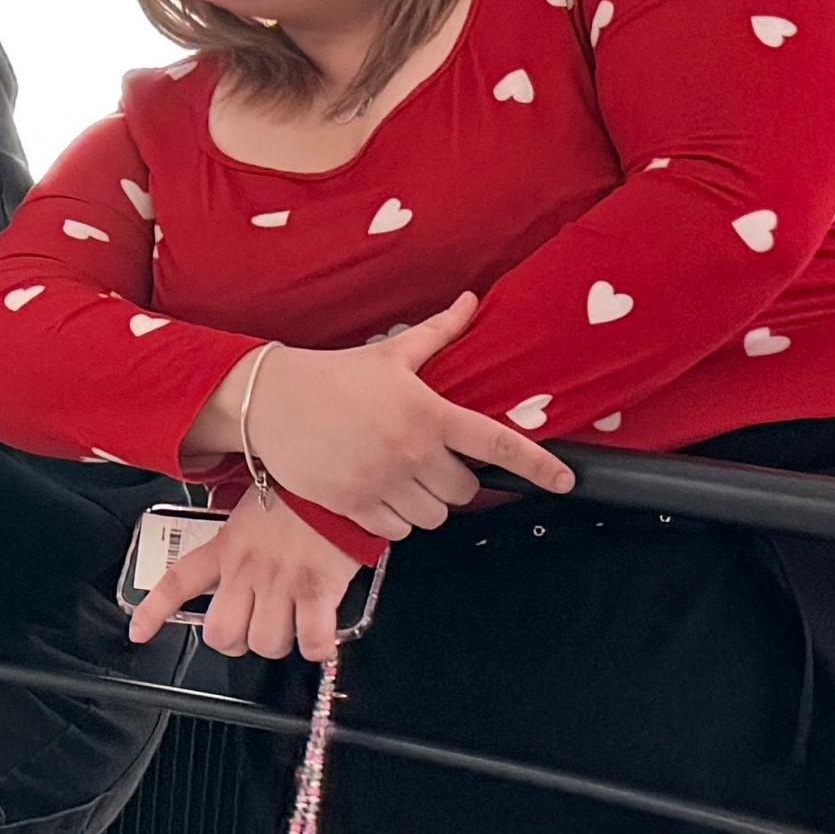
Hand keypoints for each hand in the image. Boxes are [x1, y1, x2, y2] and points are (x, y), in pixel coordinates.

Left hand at [130, 482, 361, 661]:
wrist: (339, 472)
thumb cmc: (302, 488)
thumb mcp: (253, 503)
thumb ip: (238, 530)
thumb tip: (235, 537)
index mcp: (227, 546)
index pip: (178, 582)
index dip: (154, 612)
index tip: (138, 632)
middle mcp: (248, 569)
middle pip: (221, 633)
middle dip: (234, 642)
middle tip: (250, 630)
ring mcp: (282, 582)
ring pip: (264, 643)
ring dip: (278, 644)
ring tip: (290, 628)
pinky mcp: (318, 590)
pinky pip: (311, 639)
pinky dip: (317, 648)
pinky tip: (320, 639)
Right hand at [220, 293, 577, 542]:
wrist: (270, 401)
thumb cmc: (333, 374)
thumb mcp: (390, 352)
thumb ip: (438, 332)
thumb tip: (471, 301)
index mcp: (430, 413)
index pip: (498, 443)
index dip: (539, 465)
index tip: (565, 481)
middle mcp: (412, 452)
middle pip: (464, 491)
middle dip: (456, 482)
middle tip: (433, 465)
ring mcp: (383, 482)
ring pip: (432, 517)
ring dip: (426, 505)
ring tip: (405, 480)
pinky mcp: (354, 505)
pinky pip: (397, 532)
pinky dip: (396, 521)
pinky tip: (381, 494)